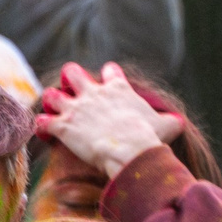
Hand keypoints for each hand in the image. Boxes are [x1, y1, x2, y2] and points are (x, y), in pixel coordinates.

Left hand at [35, 62, 179, 179]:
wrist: (131, 151)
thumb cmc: (150, 137)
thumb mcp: (167, 125)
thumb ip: (170, 120)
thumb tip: (179, 122)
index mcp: (118, 89)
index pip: (109, 71)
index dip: (107, 77)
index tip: (109, 86)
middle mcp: (93, 93)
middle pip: (71, 71)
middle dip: (69, 81)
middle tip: (75, 96)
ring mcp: (75, 109)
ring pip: (51, 94)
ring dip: (52, 104)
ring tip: (57, 115)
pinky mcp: (63, 127)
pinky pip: (42, 122)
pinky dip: (42, 128)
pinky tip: (47, 134)